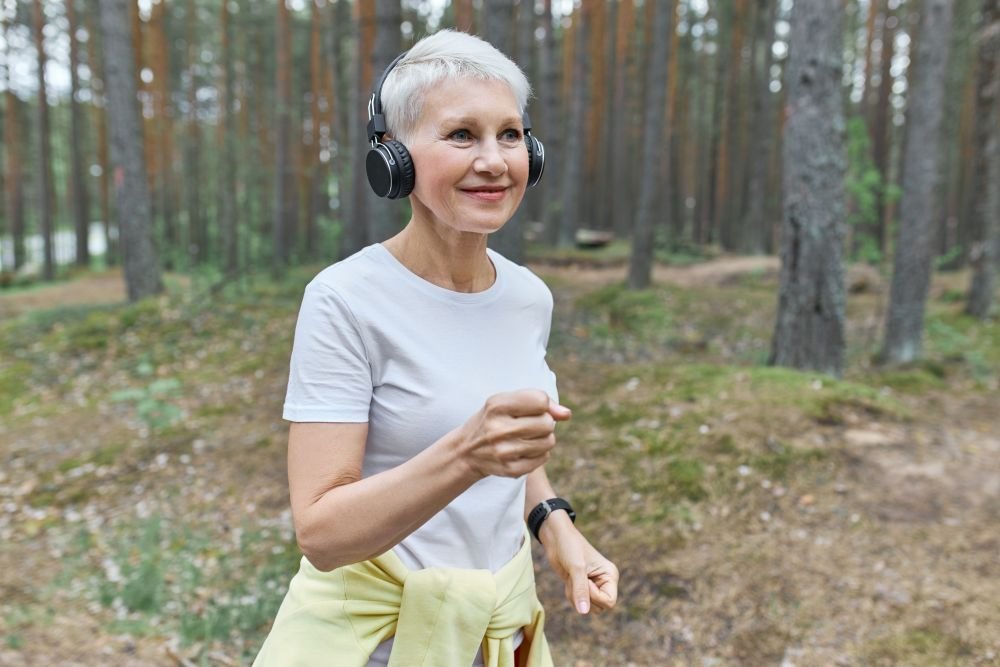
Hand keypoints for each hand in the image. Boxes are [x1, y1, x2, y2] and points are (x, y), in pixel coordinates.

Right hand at [454, 389, 571, 479]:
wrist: (466, 450)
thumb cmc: (494, 420)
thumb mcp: (507, 402)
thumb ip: (539, 401)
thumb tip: (567, 414)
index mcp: (497, 406)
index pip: (540, 400)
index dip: (542, 404)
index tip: (532, 409)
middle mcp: (498, 428)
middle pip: (547, 423)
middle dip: (544, 423)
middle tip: (530, 425)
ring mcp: (504, 451)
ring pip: (549, 442)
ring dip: (544, 439)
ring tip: (528, 437)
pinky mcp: (510, 469)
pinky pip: (544, 458)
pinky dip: (539, 453)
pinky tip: (525, 450)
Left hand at [540, 520, 618, 614]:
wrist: (556, 538)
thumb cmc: (569, 547)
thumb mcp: (576, 568)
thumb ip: (580, 590)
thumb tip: (583, 612)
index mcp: (610, 575)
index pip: (609, 602)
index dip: (594, 597)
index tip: (584, 581)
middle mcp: (604, 582)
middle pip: (599, 607)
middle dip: (583, 597)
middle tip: (575, 579)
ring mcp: (593, 586)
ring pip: (588, 607)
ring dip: (575, 597)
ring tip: (571, 578)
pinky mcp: (582, 588)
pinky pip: (579, 603)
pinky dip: (571, 595)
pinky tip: (568, 580)